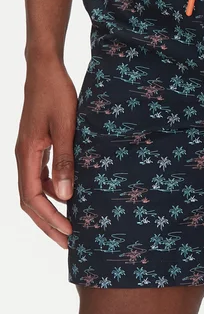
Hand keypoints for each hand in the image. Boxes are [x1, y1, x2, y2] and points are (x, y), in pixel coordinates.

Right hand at [15, 59, 76, 247]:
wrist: (45, 70)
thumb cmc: (56, 94)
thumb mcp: (67, 126)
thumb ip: (66, 160)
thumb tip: (66, 195)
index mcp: (27, 155)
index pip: (33, 198)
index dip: (50, 219)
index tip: (69, 233)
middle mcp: (23, 157)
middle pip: (30, 201)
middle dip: (47, 224)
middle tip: (68, 243)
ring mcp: (28, 152)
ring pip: (33, 191)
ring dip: (49, 210)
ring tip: (69, 227)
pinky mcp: (36, 146)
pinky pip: (39, 177)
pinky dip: (51, 192)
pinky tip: (68, 197)